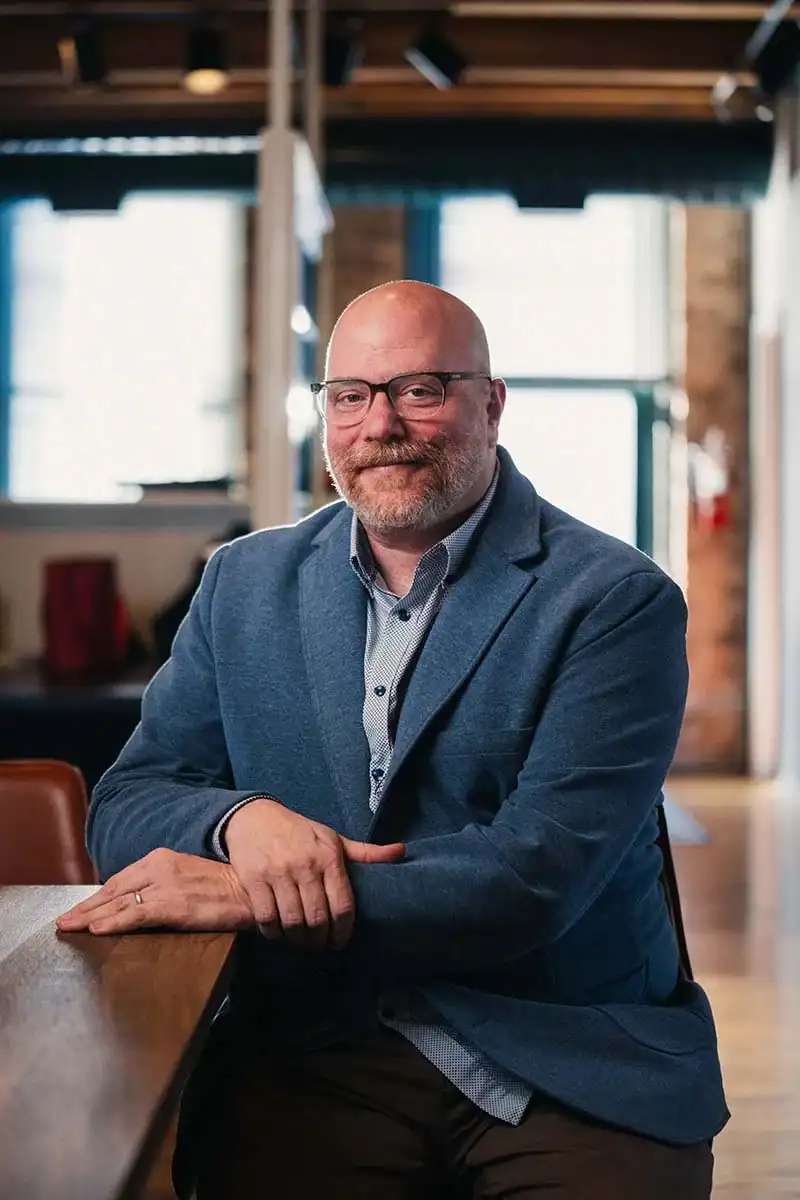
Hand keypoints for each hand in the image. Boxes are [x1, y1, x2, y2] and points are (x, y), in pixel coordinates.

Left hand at [56, 849, 254, 934]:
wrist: (248, 890)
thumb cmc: (223, 887)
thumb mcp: (187, 876)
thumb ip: (162, 883)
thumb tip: (138, 901)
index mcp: (161, 858)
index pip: (121, 880)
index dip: (97, 897)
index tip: (81, 909)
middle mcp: (158, 867)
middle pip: (113, 890)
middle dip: (86, 907)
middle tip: (64, 921)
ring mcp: (164, 885)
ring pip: (118, 902)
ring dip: (90, 916)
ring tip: (70, 927)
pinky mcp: (171, 904)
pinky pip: (134, 914)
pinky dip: (113, 922)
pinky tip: (97, 929)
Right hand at [225, 799, 404, 951]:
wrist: (254, 816)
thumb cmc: (299, 831)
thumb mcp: (333, 838)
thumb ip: (365, 852)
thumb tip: (401, 852)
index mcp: (328, 857)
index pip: (343, 905)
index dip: (344, 931)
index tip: (341, 941)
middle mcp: (304, 866)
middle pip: (318, 919)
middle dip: (321, 940)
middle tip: (320, 946)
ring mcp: (277, 873)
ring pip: (292, 922)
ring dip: (298, 941)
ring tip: (302, 944)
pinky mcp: (253, 880)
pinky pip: (266, 918)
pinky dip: (274, 933)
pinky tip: (279, 934)